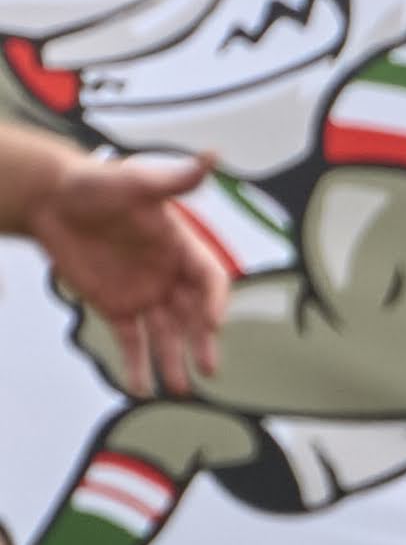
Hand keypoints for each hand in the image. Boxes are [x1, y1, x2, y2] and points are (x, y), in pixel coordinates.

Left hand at [28, 151, 227, 396]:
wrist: (51, 200)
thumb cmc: (96, 185)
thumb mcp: (136, 181)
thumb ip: (175, 178)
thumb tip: (213, 157)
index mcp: (182, 246)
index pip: (209, 279)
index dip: (215, 300)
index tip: (212, 322)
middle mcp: (168, 274)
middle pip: (193, 314)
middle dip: (201, 342)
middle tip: (207, 367)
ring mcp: (144, 293)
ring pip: (166, 334)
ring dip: (173, 361)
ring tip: (178, 388)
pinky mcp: (116, 307)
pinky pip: (132, 341)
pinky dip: (137, 364)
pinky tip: (140, 386)